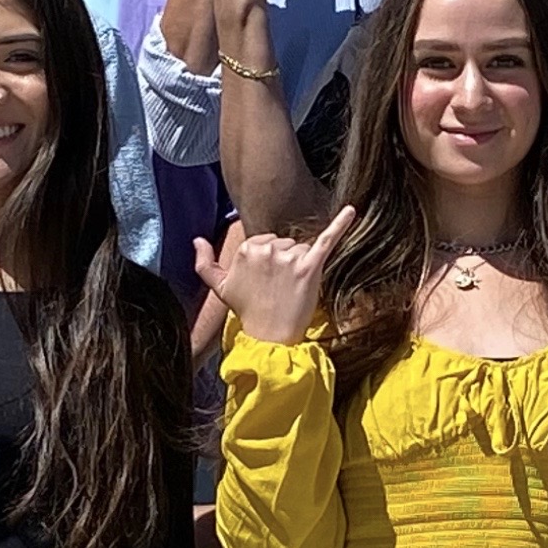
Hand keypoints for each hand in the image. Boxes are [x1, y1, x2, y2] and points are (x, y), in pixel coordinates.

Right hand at [191, 217, 341, 347]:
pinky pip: (327, 239)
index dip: (272, 262)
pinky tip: (351, 210)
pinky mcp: (310, 266)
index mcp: (247, 247)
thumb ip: (204, 262)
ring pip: (302, 249)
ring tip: (291, 289)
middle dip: (286, 263)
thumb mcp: (220, 287)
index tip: (268, 281)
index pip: (268, 241)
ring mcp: (288, 256)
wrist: (269, 336)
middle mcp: (266, 248)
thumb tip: (196, 239)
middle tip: (279, 288)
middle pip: (287, 243)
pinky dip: (340, 224)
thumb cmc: (246, 311)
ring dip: (301, 267)